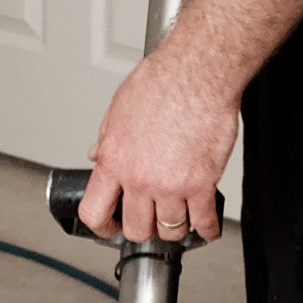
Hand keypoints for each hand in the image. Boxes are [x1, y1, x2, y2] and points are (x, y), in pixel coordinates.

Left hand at [81, 33, 237, 243]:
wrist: (198, 73)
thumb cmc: (162, 82)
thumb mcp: (119, 110)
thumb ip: (107, 140)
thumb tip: (98, 155)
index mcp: (115, 160)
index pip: (95, 212)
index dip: (102, 227)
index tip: (110, 227)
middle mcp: (140, 178)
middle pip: (136, 229)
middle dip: (144, 228)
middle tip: (151, 221)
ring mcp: (171, 185)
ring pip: (171, 230)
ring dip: (176, 227)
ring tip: (181, 217)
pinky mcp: (202, 183)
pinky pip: (204, 221)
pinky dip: (207, 228)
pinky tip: (206, 224)